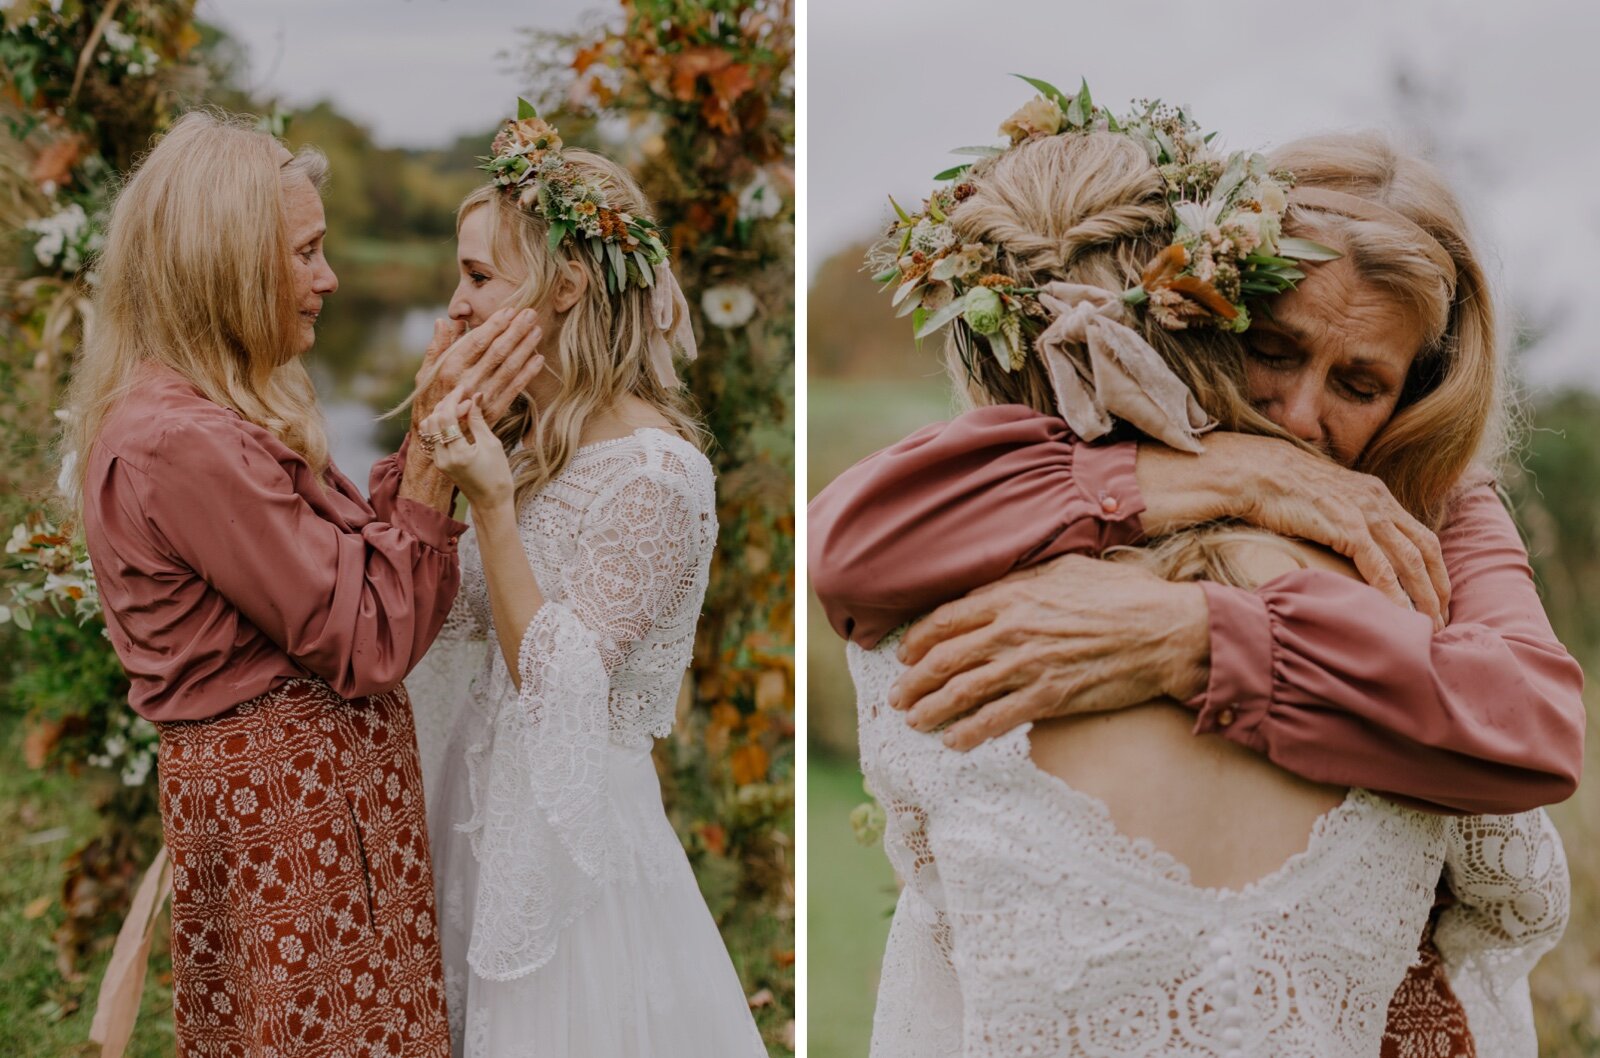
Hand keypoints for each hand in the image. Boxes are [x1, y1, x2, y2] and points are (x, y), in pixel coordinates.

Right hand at [414, 308, 544, 427]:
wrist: (438, 439)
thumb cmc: (430, 400)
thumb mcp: (426, 373)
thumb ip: (437, 346)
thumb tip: (445, 321)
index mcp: (450, 368)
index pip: (477, 341)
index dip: (496, 324)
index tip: (510, 310)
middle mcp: (467, 381)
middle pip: (498, 351)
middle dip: (516, 330)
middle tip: (531, 314)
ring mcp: (482, 397)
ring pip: (509, 368)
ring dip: (526, 348)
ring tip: (537, 330)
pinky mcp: (494, 411)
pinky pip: (515, 389)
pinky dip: (528, 373)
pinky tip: (539, 359)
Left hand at [419, 388, 523, 510]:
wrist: (491, 502)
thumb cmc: (498, 475)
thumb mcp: (492, 445)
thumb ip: (478, 420)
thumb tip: (475, 396)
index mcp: (458, 454)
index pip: (446, 417)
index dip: (454, 400)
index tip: (465, 389)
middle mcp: (443, 458)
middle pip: (433, 420)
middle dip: (446, 404)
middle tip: (464, 397)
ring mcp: (438, 461)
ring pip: (428, 428)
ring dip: (441, 413)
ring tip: (459, 408)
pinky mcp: (438, 462)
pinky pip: (432, 437)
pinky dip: (441, 424)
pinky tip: (456, 420)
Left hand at [889, 554, 1209, 749]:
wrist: (1164, 631)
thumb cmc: (1119, 595)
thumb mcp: (1063, 571)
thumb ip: (1020, 581)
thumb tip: (988, 592)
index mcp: (1012, 595)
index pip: (945, 619)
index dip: (916, 640)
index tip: (903, 655)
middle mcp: (1011, 630)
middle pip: (944, 659)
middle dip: (913, 681)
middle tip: (897, 697)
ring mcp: (1028, 665)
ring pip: (962, 692)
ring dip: (930, 710)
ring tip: (913, 721)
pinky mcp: (1049, 697)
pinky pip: (996, 719)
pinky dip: (968, 732)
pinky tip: (953, 742)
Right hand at [1139, 432, 1449, 628]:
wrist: (1254, 471)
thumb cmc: (1278, 488)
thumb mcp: (1323, 499)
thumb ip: (1341, 517)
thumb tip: (1343, 544)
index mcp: (1376, 494)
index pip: (1420, 536)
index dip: (1435, 570)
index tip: (1437, 598)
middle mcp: (1379, 501)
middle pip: (1426, 550)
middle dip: (1438, 588)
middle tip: (1442, 621)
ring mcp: (1365, 513)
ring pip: (1410, 561)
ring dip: (1423, 597)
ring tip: (1427, 626)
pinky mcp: (1346, 527)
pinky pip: (1380, 567)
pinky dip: (1393, 593)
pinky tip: (1398, 615)